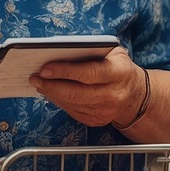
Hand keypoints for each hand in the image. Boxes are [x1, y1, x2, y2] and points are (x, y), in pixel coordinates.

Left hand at [29, 48, 144, 126]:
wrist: (135, 95)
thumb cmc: (118, 67)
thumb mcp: (113, 52)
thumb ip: (91, 50)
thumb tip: (58, 50)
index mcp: (119, 73)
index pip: (89, 73)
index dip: (65, 71)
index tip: (45, 68)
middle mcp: (113, 95)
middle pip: (76, 93)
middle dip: (51, 85)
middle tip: (34, 77)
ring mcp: (105, 111)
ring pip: (72, 104)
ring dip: (51, 93)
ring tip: (38, 82)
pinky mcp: (96, 121)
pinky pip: (72, 111)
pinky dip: (58, 101)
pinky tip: (50, 91)